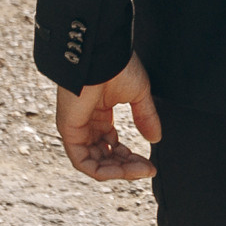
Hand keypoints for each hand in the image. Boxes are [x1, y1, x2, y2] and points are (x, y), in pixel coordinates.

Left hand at [54, 55, 160, 180]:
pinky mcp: (69, 132)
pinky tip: (124, 169)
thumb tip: (155, 139)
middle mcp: (87, 123)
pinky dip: (104, 170)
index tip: (151, 163)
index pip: (112, 145)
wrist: (102, 54)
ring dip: (119, 171)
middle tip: (148, 168)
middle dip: (127, 166)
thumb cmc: (117, 67)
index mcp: (100, 113)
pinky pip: (84, 162)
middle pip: (104, 157)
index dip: (131, 157)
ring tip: (141, 169)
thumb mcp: (138, 95)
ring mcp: (76, 128)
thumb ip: (145, 118)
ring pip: (95, 163)